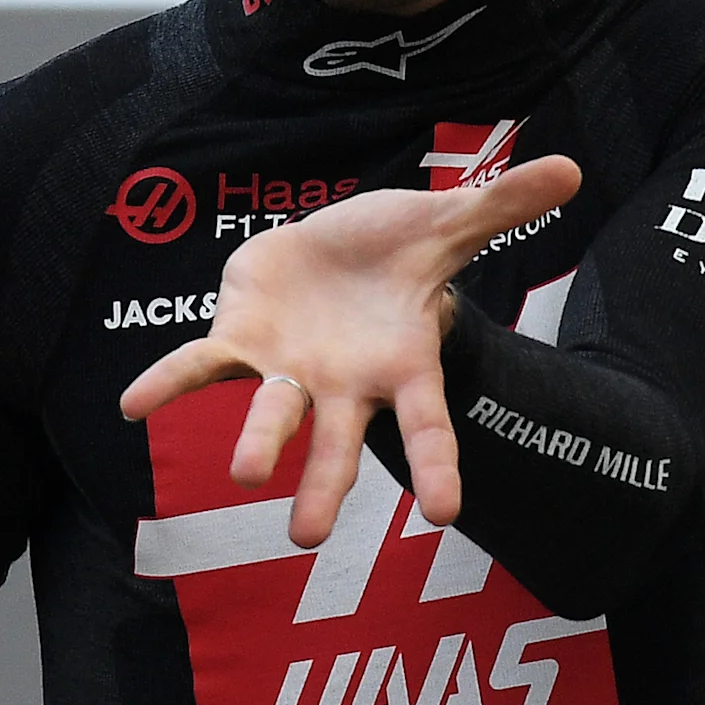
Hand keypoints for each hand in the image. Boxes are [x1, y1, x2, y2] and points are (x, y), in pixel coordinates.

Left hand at [120, 154, 580, 544]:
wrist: (335, 247)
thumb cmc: (396, 252)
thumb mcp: (447, 223)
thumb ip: (503, 205)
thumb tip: (574, 168)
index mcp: (401, 367)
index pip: (425, 424)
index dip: (434, 464)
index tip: (444, 514)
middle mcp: (342, 385)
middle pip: (336, 445)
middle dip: (324, 487)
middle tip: (306, 536)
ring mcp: (288, 372)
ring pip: (271, 415)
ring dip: (257, 442)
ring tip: (247, 475)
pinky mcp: (242, 344)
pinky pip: (199, 367)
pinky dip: (166, 384)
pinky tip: (131, 405)